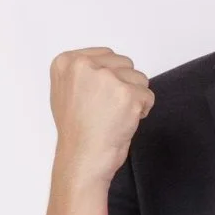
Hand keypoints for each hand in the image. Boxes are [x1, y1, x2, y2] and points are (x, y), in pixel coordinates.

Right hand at [49, 46, 155, 186]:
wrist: (82, 159)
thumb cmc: (77, 132)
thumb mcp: (67, 92)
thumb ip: (85, 74)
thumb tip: (108, 66)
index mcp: (66, 62)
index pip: (107, 56)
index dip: (110, 79)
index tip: (98, 100)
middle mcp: (84, 65)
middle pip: (125, 63)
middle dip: (124, 86)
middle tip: (107, 110)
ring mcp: (106, 79)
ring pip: (139, 78)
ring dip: (134, 98)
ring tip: (114, 116)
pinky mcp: (126, 94)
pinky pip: (148, 96)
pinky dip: (142, 111)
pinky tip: (124, 122)